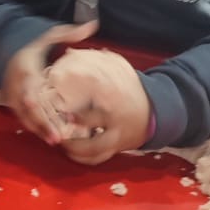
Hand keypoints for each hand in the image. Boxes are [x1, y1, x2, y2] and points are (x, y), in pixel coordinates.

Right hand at [1, 21, 97, 144]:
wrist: (4, 53)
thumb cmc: (32, 46)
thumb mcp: (48, 35)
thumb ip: (69, 33)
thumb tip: (93, 25)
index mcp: (26, 69)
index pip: (28, 87)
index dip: (33, 99)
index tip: (38, 107)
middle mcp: (16, 86)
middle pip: (28, 109)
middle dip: (42, 123)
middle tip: (57, 138)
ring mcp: (12, 97)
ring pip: (26, 117)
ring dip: (40, 130)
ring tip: (57, 141)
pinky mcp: (13, 105)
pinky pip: (25, 119)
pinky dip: (37, 128)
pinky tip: (51, 137)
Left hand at [45, 49, 151, 164]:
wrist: (156, 112)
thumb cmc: (130, 89)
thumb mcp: (119, 70)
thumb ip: (97, 60)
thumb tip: (69, 51)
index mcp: (115, 93)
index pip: (94, 91)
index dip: (73, 91)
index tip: (55, 92)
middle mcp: (116, 116)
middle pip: (90, 121)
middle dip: (70, 121)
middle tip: (53, 118)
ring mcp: (118, 134)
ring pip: (93, 146)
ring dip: (72, 146)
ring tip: (58, 138)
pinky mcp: (118, 148)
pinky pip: (98, 158)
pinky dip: (82, 158)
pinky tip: (69, 151)